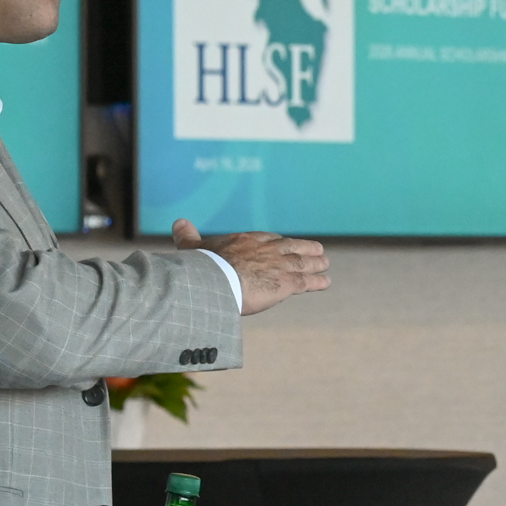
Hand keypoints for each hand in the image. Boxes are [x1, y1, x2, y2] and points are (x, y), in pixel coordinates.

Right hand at [173, 219, 328, 314]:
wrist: (217, 281)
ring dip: (315, 262)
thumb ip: (188, 236)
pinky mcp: (286, 283)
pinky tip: (326, 282)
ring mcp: (278, 266)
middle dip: (304, 248)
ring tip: (325, 262)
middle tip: (318, 249)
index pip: (267, 239)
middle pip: (290, 247)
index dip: (278, 242)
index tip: (285, 242)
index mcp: (246, 241)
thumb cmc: (203, 267)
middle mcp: (266, 250)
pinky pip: (306, 282)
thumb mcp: (194, 249)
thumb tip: (178, 222)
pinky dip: (317, 281)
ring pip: (302, 262)